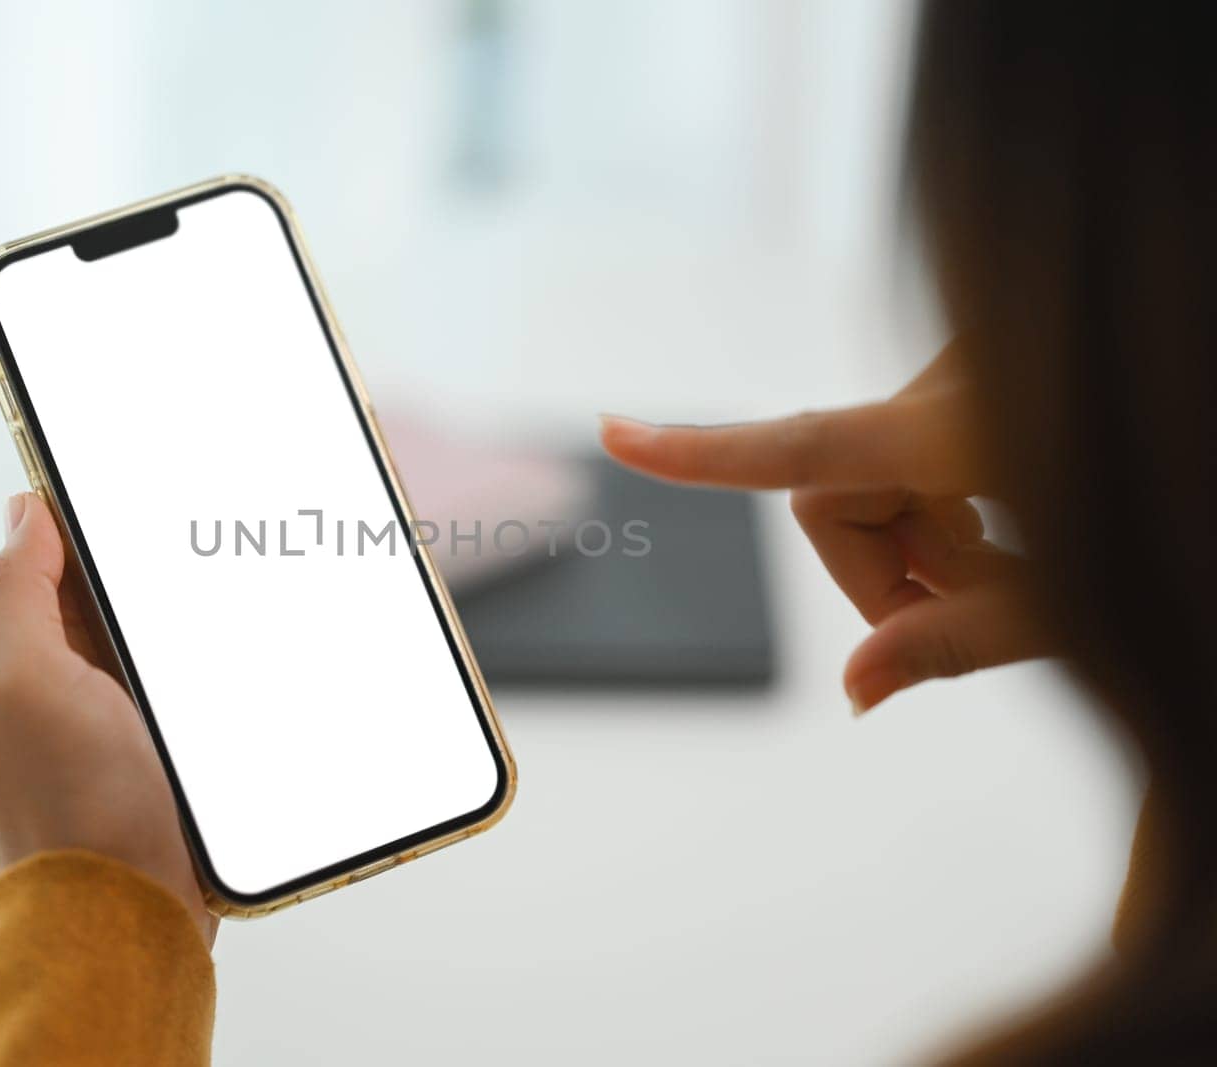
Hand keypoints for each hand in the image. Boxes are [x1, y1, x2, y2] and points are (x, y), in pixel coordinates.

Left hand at [0, 492, 216, 944]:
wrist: (129, 910)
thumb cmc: (72, 803)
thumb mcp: (24, 680)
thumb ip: (15, 592)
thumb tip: (22, 510)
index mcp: (10, 656)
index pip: (38, 555)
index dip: (76, 515)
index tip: (126, 480)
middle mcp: (52, 682)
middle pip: (98, 588)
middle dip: (135, 559)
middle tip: (192, 528)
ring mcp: (106, 716)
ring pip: (141, 630)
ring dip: (175, 606)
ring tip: (222, 576)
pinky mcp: (154, 746)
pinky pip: (173, 676)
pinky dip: (194, 654)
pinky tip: (229, 644)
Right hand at [600, 342, 1050, 712]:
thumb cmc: (1191, 518)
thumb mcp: (1081, 598)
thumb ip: (959, 644)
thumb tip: (854, 693)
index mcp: (963, 429)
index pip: (800, 448)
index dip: (696, 453)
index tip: (614, 432)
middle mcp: (945, 384)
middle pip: (833, 498)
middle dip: (884, 571)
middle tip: (976, 608)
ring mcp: (956, 373)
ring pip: (871, 479)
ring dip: (922, 542)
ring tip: (1016, 565)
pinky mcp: (968, 376)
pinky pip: (909, 450)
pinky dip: (941, 505)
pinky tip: (1012, 519)